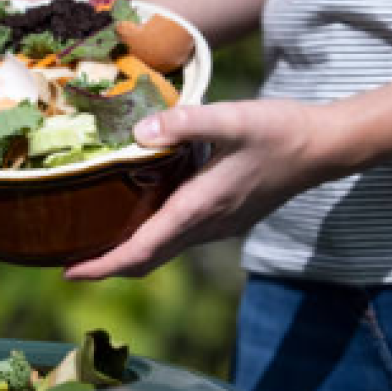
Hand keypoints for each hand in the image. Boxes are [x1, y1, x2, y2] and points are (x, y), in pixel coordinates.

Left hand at [63, 99, 343, 279]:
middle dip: (106, 267)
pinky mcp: (226, 217)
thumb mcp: (232, 118)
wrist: (324, 146)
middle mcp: (206, 226)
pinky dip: (150, 239)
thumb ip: (185, 122)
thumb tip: (139, 132)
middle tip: (67, 263)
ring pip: (163, 251)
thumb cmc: (279, 131)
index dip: (103, 266)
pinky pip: (178, 238)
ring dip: (127, 254)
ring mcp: (218, 226)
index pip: (141, 251)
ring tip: (93, 241)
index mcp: (199, 208)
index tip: (68, 272)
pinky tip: (137, 216)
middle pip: (146, 260)